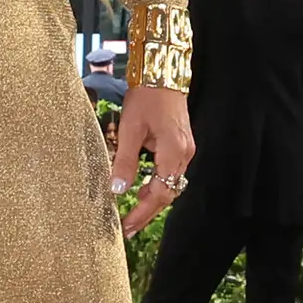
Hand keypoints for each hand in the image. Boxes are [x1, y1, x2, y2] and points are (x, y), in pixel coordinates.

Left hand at [108, 82, 192, 235]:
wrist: (162, 74)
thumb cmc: (145, 97)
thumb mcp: (129, 130)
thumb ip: (124, 161)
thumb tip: (117, 190)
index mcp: (173, 151)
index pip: (159, 193)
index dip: (142, 212)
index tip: (126, 226)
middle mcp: (184, 154)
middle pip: (168, 193)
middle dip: (147, 212)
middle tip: (127, 228)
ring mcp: (186, 149)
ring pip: (171, 184)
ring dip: (152, 199)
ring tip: (131, 213)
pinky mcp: (182, 144)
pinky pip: (171, 172)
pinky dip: (157, 184)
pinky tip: (142, 189)